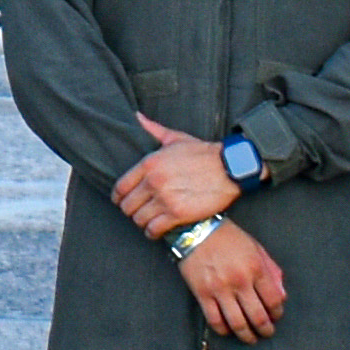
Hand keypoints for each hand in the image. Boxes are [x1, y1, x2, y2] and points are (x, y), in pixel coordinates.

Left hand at [114, 118, 240, 239]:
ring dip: (142, 222)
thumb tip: (137, 117)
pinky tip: (156, 230)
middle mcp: (154, 182)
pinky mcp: (179, 214)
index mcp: (149, 163)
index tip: (122, 201)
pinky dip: (153, 232)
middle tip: (138, 212)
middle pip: (127, 206)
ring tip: (148, 221)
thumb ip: (153, 129)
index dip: (118, 198)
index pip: (120, 187)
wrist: (231, 167)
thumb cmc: (204, 153)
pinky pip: (154, 229)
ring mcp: (165, 199)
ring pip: (139, 219)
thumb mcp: (176, 138)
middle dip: (131, 211)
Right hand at [176, 219, 286, 341]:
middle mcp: (240, 281)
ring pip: (237, 323)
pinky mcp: (202, 293)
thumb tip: (281, 296)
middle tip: (266, 333)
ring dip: (247, 335)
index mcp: (256, 268)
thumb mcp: (256, 248)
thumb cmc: (228, 237)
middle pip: (258, 316)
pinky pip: (214, 320)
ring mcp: (219, 289)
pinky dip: (223, 330)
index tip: (276, 316)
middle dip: (265, 329)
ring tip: (250, 338)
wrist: (195, 229)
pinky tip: (228, 331)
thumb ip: (271, 271)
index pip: (273, 300)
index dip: (277, 313)